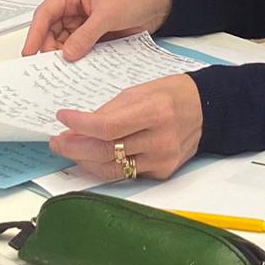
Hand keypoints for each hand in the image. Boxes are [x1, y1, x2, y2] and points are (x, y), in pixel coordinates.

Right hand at [22, 0, 172, 60]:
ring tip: (62, 71)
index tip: (29, 52)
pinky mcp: (91, 34)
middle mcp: (72, 7)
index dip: (35, 34)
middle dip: (49, 48)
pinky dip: (75, 58)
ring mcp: (81, 22)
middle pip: (50, 30)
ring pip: (62, 42)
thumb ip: (87, 35)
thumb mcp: (108, 14)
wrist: (158, 5)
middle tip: (49, 67)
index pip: (46, 13)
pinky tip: (76, 68)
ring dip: (63, 55)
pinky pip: (77, 48)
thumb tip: (67, 54)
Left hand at [48, 74, 202, 179]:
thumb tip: (77, 128)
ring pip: (112, 169)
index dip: (79, 125)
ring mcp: (162, 160)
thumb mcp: (139, 91)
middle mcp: (160, 140)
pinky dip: (106, 165)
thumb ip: (109, 111)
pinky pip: (126, 173)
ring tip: (70, 150)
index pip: (107, 127)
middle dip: (75, 147)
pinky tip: (95, 156)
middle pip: (105, 151)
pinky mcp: (163, 172)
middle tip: (57, 141)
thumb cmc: (170, 94)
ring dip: (85, 160)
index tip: (62, 117)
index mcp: (155, 112)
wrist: (206, 110)